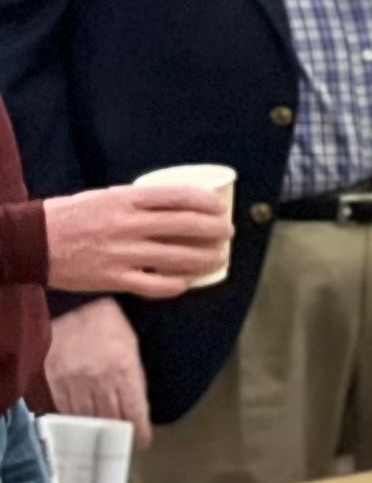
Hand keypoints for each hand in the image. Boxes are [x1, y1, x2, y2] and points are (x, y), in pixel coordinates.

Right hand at [41, 184, 230, 298]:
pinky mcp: (113, 278)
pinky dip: (176, 284)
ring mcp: (122, 253)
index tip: (220, 207)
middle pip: (186, 226)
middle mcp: (128, 224)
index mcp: (126, 199)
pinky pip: (155, 285)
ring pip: (178, 257)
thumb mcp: (105, 197)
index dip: (207, 203)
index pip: (179, 197)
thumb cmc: (71, 216)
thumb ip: (137, 203)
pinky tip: (187, 282)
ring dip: (206, 259)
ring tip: (219, 258)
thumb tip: (176, 207)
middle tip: (228, 233)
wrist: (31, 241)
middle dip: (215, 230)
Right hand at [44, 298, 149, 442]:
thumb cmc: (109, 325)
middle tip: (123, 437)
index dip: (140, 431)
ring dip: (97, 427)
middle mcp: (99, 380)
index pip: (134, 413)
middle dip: (119, 431)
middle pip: (111, 419)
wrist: (74, 306)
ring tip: (103, 429)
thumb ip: (135, 379)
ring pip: (86, 418)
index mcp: (124, 371)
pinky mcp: (54, 381)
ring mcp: (74, 381)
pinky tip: (82, 418)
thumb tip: (138, 408)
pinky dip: (74, 416)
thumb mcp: (132, 348)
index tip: (142, 440)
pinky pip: (64, 408)